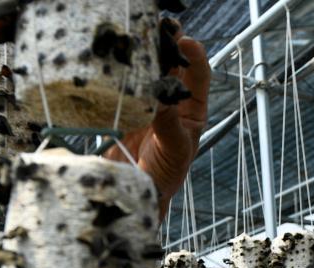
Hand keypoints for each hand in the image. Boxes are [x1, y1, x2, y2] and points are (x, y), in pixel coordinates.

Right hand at [106, 22, 210, 218]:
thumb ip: (170, 123)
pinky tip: (114, 59)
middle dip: (167, 43)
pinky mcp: (123, 108)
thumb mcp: (174, 150)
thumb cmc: (164, 176)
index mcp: (191, 110)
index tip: (185, 42)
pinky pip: (122, 85)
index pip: (199, 75)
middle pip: (172, 64)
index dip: (194, 55)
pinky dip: (119, 71)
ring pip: (147, 70)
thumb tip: (162, 93)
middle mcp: (170, 101)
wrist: (134, 195)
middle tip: (159, 27)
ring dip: (143, 52)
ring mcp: (146, 102)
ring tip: (136, 36)